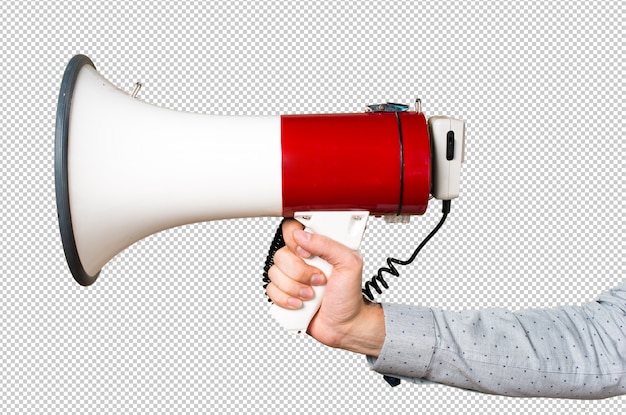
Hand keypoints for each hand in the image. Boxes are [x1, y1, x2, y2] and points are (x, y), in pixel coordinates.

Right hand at [266, 219, 384, 355]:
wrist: (344, 326)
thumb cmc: (349, 295)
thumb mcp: (349, 263)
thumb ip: (328, 244)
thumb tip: (301, 236)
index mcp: (317, 246)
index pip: (292, 229)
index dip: (295, 241)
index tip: (308, 254)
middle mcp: (301, 259)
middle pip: (280, 254)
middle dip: (300, 272)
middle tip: (318, 280)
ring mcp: (291, 277)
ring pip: (274, 273)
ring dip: (295, 288)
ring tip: (312, 295)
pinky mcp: (283, 293)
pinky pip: (271, 291)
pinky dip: (286, 300)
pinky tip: (301, 303)